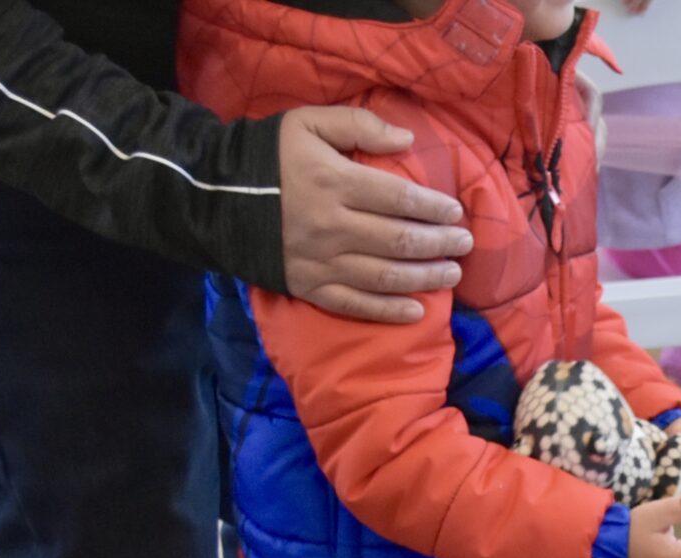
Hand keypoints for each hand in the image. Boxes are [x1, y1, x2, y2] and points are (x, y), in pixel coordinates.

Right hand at [278, 107, 473, 324]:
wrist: (215, 196)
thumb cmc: (268, 156)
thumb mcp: (308, 123)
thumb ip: (358, 124)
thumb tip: (407, 138)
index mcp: (335, 183)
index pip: (399, 198)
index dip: (433, 207)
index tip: (455, 211)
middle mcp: (332, 227)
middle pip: (399, 240)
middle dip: (439, 243)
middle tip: (464, 243)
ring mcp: (321, 262)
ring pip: (385, 276)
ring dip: (425, 277)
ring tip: (452, 274)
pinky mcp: (309, 288)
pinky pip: (355, 305)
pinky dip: (389, 311)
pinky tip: (417, 311)